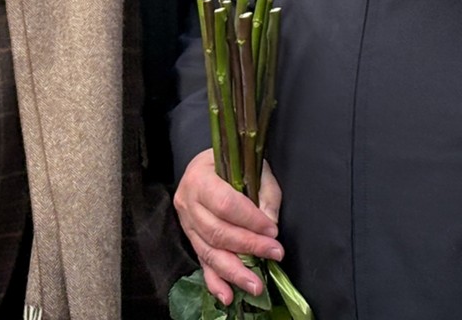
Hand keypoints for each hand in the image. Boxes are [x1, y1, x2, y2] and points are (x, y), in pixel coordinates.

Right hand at [173, 149, 283, 304]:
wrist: (209, 167)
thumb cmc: (232, 165)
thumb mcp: (252, 169)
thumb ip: (264, 195)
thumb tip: (270, 224)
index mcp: (199, 178)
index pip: (225, 203)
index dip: (250, 220)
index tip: (273, 230)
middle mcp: (188, 202)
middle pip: (217, 231)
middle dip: (249, 246)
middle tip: (275, 253)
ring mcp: (186, 224)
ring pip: (209, 252)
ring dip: (235, 271)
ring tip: (256, 285)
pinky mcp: (191, 240)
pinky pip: (202, 263)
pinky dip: (215, 283)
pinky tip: (228, 296)